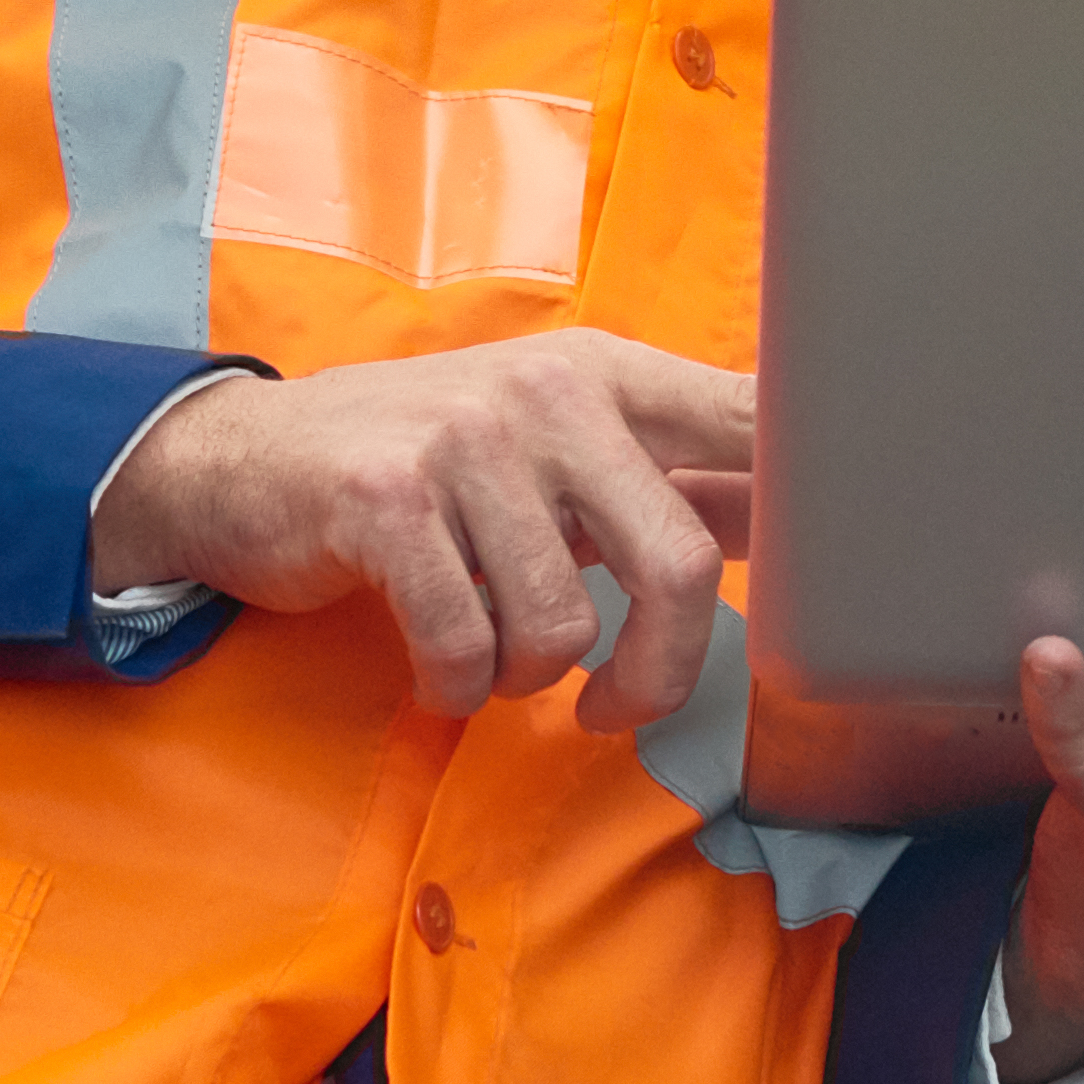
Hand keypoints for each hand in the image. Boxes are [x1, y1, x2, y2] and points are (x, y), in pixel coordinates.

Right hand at [86, 332, 749, 730]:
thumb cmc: (423, 471)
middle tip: (616, 708)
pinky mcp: (387, 498)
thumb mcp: (551, 452)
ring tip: (491, 654)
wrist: (240, 462)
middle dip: (658, 671)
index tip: (843, 569)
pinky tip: (438, 663)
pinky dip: (457, 684)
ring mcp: (466, 439)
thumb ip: (664, 481)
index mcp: (606, 374)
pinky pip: (468, 645)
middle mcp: (547, 392)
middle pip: (678, 562)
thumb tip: (794, 518)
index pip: (749, 421)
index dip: (815, 498)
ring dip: (528, 678)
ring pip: (563, 626)